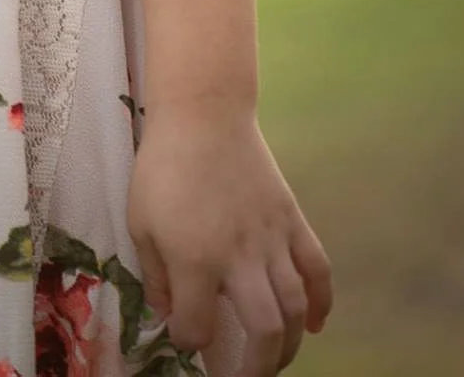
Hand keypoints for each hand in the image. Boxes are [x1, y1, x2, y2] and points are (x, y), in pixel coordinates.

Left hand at [127, 105, 332, 375]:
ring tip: (275, 360)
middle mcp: (240, 257)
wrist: (204, 113)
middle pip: (264, 330)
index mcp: (196, 260)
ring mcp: (272, 239)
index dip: (189, 341)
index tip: (184, 336)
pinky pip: (317, 269)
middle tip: (244, 375)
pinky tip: (313, 325)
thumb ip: (154, 274)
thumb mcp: (141, 221)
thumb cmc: (163, 165)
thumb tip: (166, 314)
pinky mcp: (292, 219)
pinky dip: (322, 302)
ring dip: (289, 345)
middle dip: (256, 365)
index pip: (198, 327)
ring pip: (294, 308)